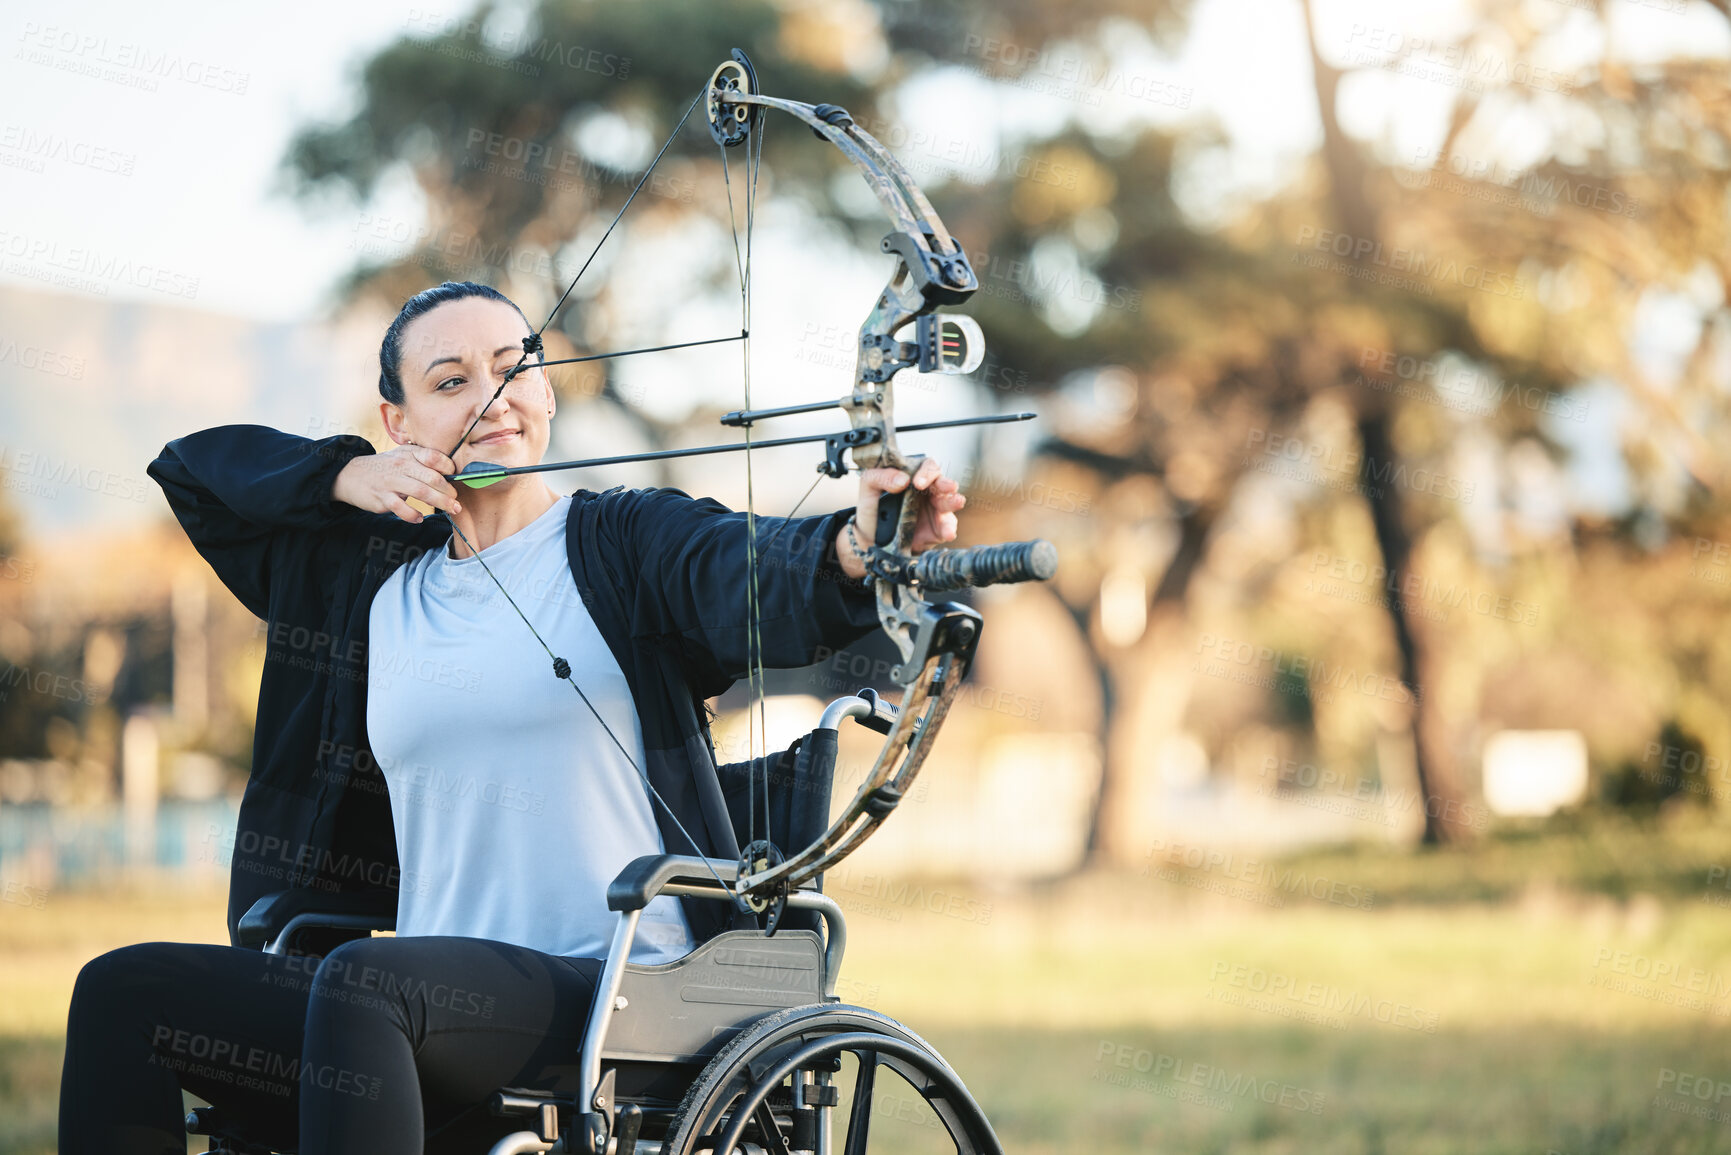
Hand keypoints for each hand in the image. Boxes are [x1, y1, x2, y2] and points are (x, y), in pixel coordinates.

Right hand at [332, 445, 461, 523]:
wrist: (351, 475)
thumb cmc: (386, 468)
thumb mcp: (402, 457)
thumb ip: (423, 462)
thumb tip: (452, 473)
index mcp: (409, 454)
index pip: (434, 457)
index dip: (449, 468)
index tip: (457, 478)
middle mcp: (401, 465)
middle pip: (432, 478)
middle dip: (449, 492)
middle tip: (457, 501)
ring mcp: (391, 482)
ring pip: (421, 492)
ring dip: (440, 503)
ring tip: (451, 510)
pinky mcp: (382, 498)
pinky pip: (401, 508)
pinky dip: (413, 514)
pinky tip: (420, 518)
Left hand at [840, 458, 965, 578]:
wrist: (870, 537)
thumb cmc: (872, 507)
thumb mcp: (869, 487)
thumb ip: (880, 477)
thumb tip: (902, 479)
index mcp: (914, 477)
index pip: (927, 467)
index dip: (927, 472)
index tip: (918, 483)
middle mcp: (927, 491)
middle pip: (943, 483)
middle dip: (947, 484)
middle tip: (948, 487)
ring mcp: (934, 510)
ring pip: (949, 503)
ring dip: (953, 502)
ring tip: (957, 502)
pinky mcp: (937, 529)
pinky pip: (947, 526)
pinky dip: (949, 529)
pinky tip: (948, 532)